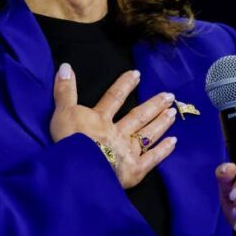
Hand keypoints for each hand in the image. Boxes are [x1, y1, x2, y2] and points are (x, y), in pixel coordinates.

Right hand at [50, 64, 177, 189]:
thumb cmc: (70, 142)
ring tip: (173, 113)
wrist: (80, 169)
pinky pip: (152, 158)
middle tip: (170, 96)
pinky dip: (163, 150)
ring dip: (161, 123)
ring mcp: (128, 151)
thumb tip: (65, 66)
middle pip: (138, 116)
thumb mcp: (62, 113)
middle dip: (154, 105)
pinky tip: (174, 142)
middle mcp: (118, 132)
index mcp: (100, 119)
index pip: (114, 98)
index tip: (137, 74)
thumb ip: (65, 91)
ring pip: (148, 134)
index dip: (125, 85)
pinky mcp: (134, 170)